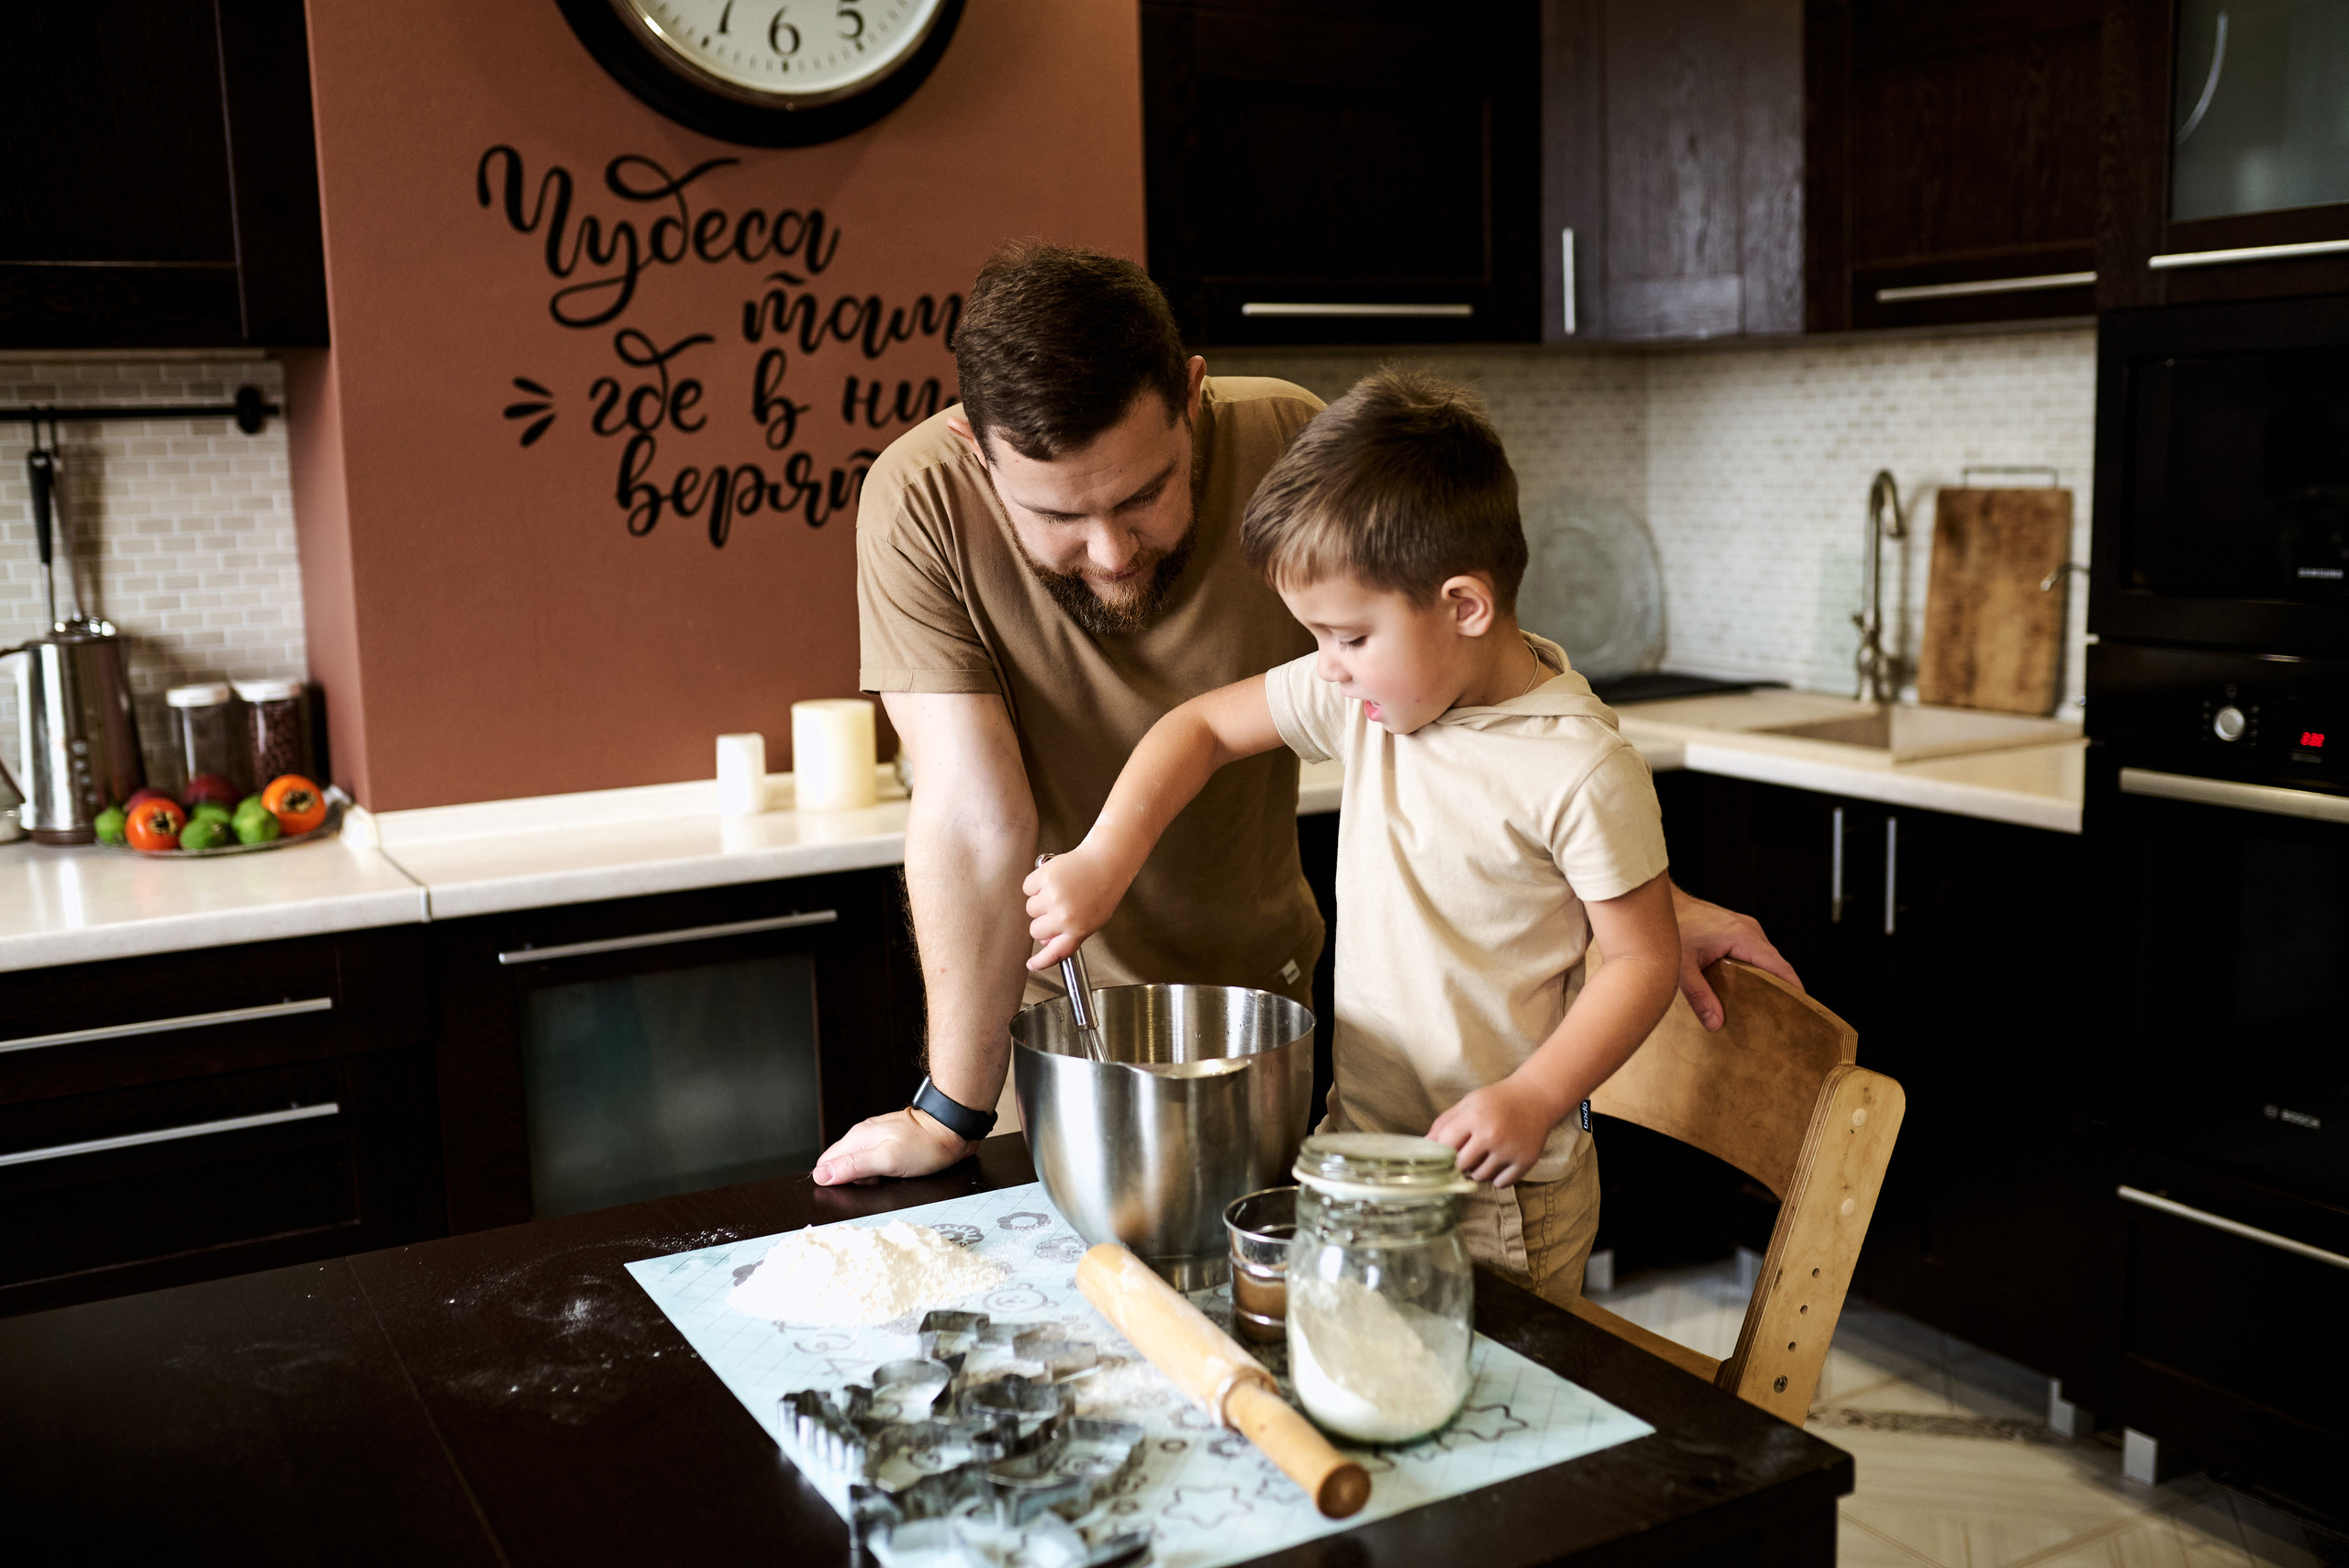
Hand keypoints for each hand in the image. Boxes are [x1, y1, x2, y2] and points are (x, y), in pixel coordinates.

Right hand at [811, 1108, 968, 1185]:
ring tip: (889, 1177)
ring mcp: (877, 1136)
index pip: (826, 1164)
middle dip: (853, 1181)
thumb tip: (821, 1175)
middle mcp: (863, 1135)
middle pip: (841, 1165)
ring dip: (868, 1177)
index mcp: (857, 1138)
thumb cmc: (925, 1145)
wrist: (952, 1129)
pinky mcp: (890, 1141)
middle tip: (877, 1182)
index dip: (835, 1182)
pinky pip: (875, 1160)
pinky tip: (895, 1172)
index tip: (855, 1188)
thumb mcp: (886, 1160)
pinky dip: (881, 1171)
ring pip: (859, 1164)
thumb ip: (853, 1166)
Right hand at [1023, 848, 1127, 969]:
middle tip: (1056, 908)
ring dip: (1039, 901)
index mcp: (1078, 929)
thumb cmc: (1101, 890)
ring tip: (1059, 890)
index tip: (1031, 965)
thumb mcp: (1093, 920)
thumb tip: (1045, 941)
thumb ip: (1070, 934)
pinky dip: (1035, 883)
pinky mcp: (1044, 878)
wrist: (1106, 861)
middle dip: (1042, 921)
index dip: (1040, 962)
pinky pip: (1028, 888)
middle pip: (1035, 930)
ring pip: (1030, 908)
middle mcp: (1064, 916)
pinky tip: (1053, 879)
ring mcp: (1053, 897)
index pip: (1054, 953)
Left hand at [1428, 1080, 1562, 1188]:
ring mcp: (1509, 1150)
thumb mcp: (1468, 1103)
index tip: (1449, 1149)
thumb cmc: (1496, 1101)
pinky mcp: (1525, 1161)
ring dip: (1478, 1170)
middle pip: (1461, 1165)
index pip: (1446, 1145)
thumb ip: (1444, 1123)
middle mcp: (1491, 1135)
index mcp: (1474, 1117)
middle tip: (1469, 1152)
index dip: (1444, 1150)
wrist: (1535, 1098)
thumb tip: (1424, 1145)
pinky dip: (1498, 1177)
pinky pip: (1501, 1183)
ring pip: (1480, 1177)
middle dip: (1461, 1162)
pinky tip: (1500, 1162)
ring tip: (1486, 1154)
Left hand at [1670, 885, 1802, 1030]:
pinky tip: (1747, 988)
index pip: (1780, 967)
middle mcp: (1749, 930)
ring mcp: (1743, 927)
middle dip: (1782, 989)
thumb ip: (1698, 996)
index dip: (1794, 989)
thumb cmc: (1670, 927)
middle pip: (1776, 965)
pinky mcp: (1734, 929)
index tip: (1802, 1010)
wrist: (1658, 902)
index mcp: (1743, 936)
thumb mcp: (1681, 967)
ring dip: (1768, 980)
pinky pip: (1754, 953)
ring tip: (1767, 1008)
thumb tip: (1716, 1023)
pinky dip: (1756, 970)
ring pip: (1765, 959)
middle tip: (1783, 1018)